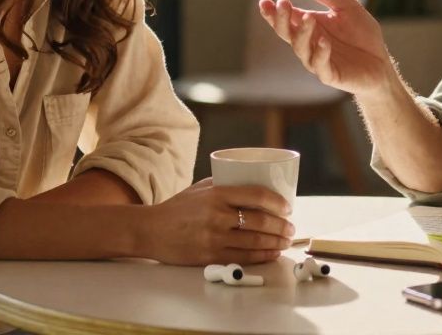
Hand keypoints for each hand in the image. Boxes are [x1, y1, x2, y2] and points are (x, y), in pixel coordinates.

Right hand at [141, 178, 293, 265]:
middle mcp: (217, 215)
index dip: (277, 202)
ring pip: (255, 241)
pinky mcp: (211, 256)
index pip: (256, 195)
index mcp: (216, 194)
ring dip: (275, 242)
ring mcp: (214, 237)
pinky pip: (244, 257)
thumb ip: (225, 186)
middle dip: (281, 226)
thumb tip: (256, 185)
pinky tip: (271, 253)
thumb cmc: (178, 207)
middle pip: (260, 221)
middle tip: (290, 228)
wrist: (151, 230)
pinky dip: (262, 255)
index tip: (287, 207)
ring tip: (285, 241)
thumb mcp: (201, 188)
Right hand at [260, 0, 396, 97]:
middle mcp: (309, 44)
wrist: (380, 62)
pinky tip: (324, 41)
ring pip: (302, 49)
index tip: (265, 1)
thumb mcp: (345, 7)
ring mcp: (318, 60)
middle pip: (288, 34)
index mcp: (309, 27)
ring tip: (309, 17)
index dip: (273, 12)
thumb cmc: (361, 34)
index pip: (287, 19)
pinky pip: (321, 65)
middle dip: (282, 20)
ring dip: (303, 34)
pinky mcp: (330, 74)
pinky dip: (321, 53)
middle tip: (283, 4)